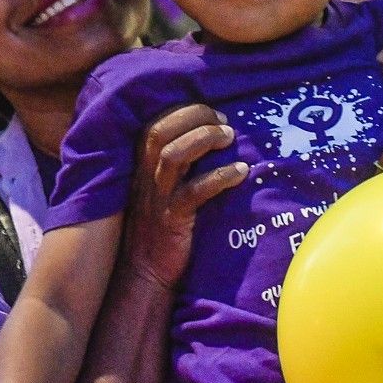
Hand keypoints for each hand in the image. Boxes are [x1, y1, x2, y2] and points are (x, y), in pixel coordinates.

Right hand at [122, 104, 247, 290]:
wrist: (146, 271)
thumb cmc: (161, 224)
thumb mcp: (163, 188)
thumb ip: (179, 162)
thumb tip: (216, 135)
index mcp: (142, 165)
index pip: (156, 123)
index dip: (186, 111)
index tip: (215, 114)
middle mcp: (145, 176)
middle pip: (161, 132)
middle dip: (195, 118)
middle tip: (225, 124)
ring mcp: (157, 198)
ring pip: (173, 155)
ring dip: (204, 139)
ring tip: (229, 138)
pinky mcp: (171, 220)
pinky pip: (194, 192)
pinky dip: (219, 177)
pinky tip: (240, 172)